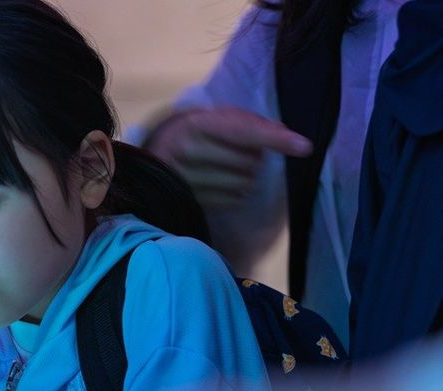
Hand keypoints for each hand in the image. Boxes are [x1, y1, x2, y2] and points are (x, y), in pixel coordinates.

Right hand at [146, 106, 311, 208]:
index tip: (305, 146)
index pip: (244, 132)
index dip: (276, 139)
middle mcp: (187, 151)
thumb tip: (283, 134)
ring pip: (243, 184)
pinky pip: (232, 201)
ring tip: (228, 169)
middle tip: (238, 153)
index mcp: (195, 124)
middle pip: (249, 161)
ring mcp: (186, 180)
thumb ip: (247, 123)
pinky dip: (235, 194)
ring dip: (246, 178)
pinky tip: (221, 185)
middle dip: (255, 158)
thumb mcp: (215, 119)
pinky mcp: (189, 201)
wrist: (155, 158)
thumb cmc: (195, 136)